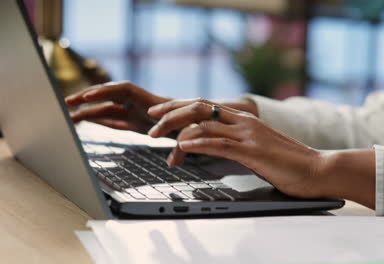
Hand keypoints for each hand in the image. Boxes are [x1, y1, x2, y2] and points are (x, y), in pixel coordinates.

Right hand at [65, 81, 258, 133]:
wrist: (206, 121)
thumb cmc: (200, 124)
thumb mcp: (192, 134)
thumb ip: (182, 148)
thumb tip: (172, 163)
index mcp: (152, 103)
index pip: (124, 91)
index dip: (105, 92)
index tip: (88, 97)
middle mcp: (141, 106)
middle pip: (109, 98)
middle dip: (88, 99)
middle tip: (65, 104)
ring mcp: (138, 113)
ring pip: (109, 109)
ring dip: (89, 110)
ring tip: (68, 116)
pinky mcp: (138, 122)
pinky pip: (115, 119)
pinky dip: (100, 119)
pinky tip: (86, 121)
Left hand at [146, 98, 328, 197]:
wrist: (316, 169)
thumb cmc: (287, 162)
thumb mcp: (256, 146)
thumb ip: (236, 141)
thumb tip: (212, 144)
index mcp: (243, 119)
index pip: (204, 105)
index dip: (178, 106)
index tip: (159, 114)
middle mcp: (244, 121)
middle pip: (199, 108)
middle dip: (171, 114)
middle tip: (151, 124)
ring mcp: (248, 135)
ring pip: (205, 124)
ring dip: (178, 132)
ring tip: (160, 140)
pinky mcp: (253, 151)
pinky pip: (220, 144)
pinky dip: (198, 143)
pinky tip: (183, 146)